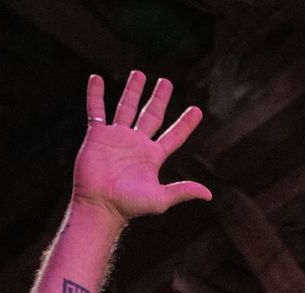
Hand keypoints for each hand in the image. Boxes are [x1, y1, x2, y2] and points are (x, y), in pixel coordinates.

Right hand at [72, 73, 211, 223]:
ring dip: (133, 91)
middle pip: (151, 115)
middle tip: (166, 82)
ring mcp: (117, 137)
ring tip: (140, 73)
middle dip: (159, 98)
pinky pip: (96, 110)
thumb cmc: (129, 205)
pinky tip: (96, 78)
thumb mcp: (160, 198)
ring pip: (127, 107)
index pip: (174, 135)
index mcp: (153, 156)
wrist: (100, 205)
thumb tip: (209, 194)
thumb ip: (182, 191)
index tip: (197, 110)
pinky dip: (95, 94)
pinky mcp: (97, 135)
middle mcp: (137, 143)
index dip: (186, 123)